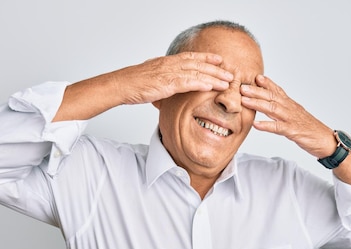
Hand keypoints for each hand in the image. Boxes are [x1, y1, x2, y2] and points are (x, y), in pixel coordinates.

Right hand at [115, 52, 234, 104]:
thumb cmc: (132, 84)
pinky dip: (201, 84)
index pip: (190, 57)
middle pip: (198, 64)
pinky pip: (188, 82)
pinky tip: (211, 86)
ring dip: (213, 77)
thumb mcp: (151, 80)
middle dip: (215, 68)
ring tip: (227, 82)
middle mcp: (170, 64)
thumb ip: (163, 82)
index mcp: (166, 62)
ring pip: (196, 72)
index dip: (206, 58)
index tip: (219, 60)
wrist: (120, 85)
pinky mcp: (166, 83)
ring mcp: (169, 73)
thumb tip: (168, 89)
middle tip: (230, 73)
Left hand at [241, 74, 336, 158]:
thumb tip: (273, 106)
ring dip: (258, 104)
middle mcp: (291, 109)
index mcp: (291, 105)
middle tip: (242, 87)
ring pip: (273, 108)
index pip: (278, 91)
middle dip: (256, 91)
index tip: (256, 77)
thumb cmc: (310, 130)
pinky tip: (256, 124)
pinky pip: (278, 127)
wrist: (326, 141)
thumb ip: (285, 110)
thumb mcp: (296, 116)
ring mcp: (292, 119)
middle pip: (272, 97)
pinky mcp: (293, 131)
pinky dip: (266, 125)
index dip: (267, 83)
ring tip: (244, 101)